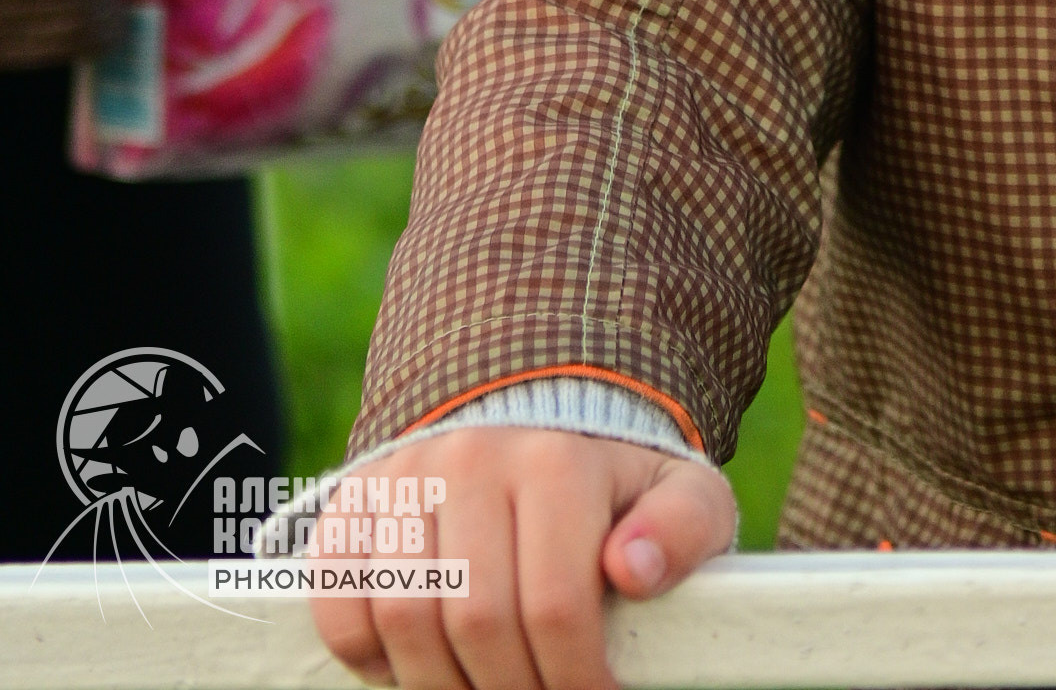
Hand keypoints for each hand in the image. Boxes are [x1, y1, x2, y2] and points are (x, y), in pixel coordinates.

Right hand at [311, 425, 735, 688]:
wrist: (537, 425)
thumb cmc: (615, 487)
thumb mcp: (678, 495)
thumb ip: (682, 530)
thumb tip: (636, 570)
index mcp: (558, 460)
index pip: (555, 606)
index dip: (572, 679)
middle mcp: (474, 454)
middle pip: (476, 622)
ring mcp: (407, 471)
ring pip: (405, 617)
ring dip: (440, 685)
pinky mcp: (356, 495)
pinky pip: (338, 598)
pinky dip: (367, 654)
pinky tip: (415, 665)